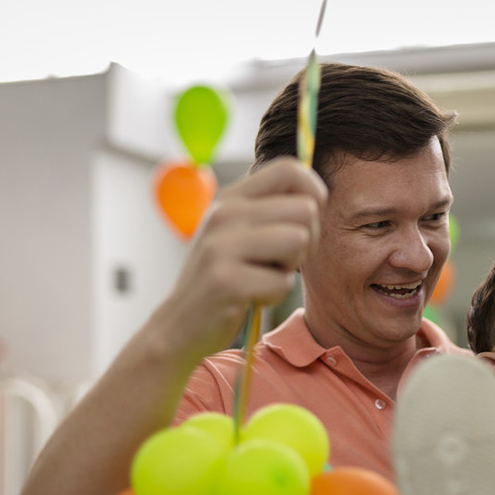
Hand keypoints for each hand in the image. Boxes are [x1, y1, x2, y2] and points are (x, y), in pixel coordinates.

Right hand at [160, 158, 325, 362]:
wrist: (178, 325)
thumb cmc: (222, 279)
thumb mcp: (237, 234)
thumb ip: (268, 211)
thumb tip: (316, 195)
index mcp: (231, 198)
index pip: (289, 169)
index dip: (314, 192)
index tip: (306, 222)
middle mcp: (224, 214)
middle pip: (305, 209)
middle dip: (308, 240)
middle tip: (282, 261)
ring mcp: (222, 246)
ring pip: (298, 240)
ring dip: (290, 268)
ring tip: (263, 277)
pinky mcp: (226, 281)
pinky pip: (282, 282)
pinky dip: (274, 296)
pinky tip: (250, 298)